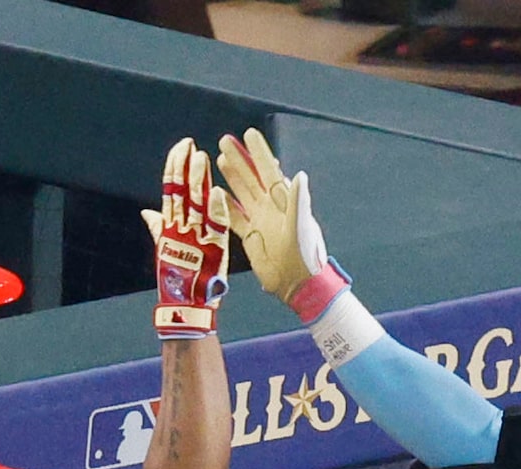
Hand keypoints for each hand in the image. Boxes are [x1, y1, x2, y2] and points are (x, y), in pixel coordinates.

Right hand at [142, 137, 231, 337]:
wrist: (186, 308)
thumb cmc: (178, 281)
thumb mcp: (166, 250)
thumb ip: (158, 228)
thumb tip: (147, 212)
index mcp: (171, 226)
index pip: (172, 189)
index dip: (176, 167)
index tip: (181, 147)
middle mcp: (180, 229)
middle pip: (182, 191)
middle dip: (185, 167)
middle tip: (189, 145)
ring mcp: (194, 238)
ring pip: (195, 203)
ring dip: (198, 180)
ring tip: (201, 159)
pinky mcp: (209, 251)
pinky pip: (214, 226)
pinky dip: (215, 209)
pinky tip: (217, 192)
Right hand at [215, 128, 330, 310]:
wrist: (298, 283)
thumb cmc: (305, 254)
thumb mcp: (302, 226)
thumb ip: (299, 201)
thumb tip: (298, 174)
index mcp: (283, 202)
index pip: (268, 171)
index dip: (259, 153)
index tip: (249, 134)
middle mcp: (270, 208)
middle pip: (251, 177)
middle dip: (240, 159)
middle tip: (225, 140)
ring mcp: (259, 221)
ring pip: (242, 193)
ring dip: (232, 176)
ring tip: (220, 158)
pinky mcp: (250, 237)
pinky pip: (235, 218)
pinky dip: (225, 206)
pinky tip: (215, 193)